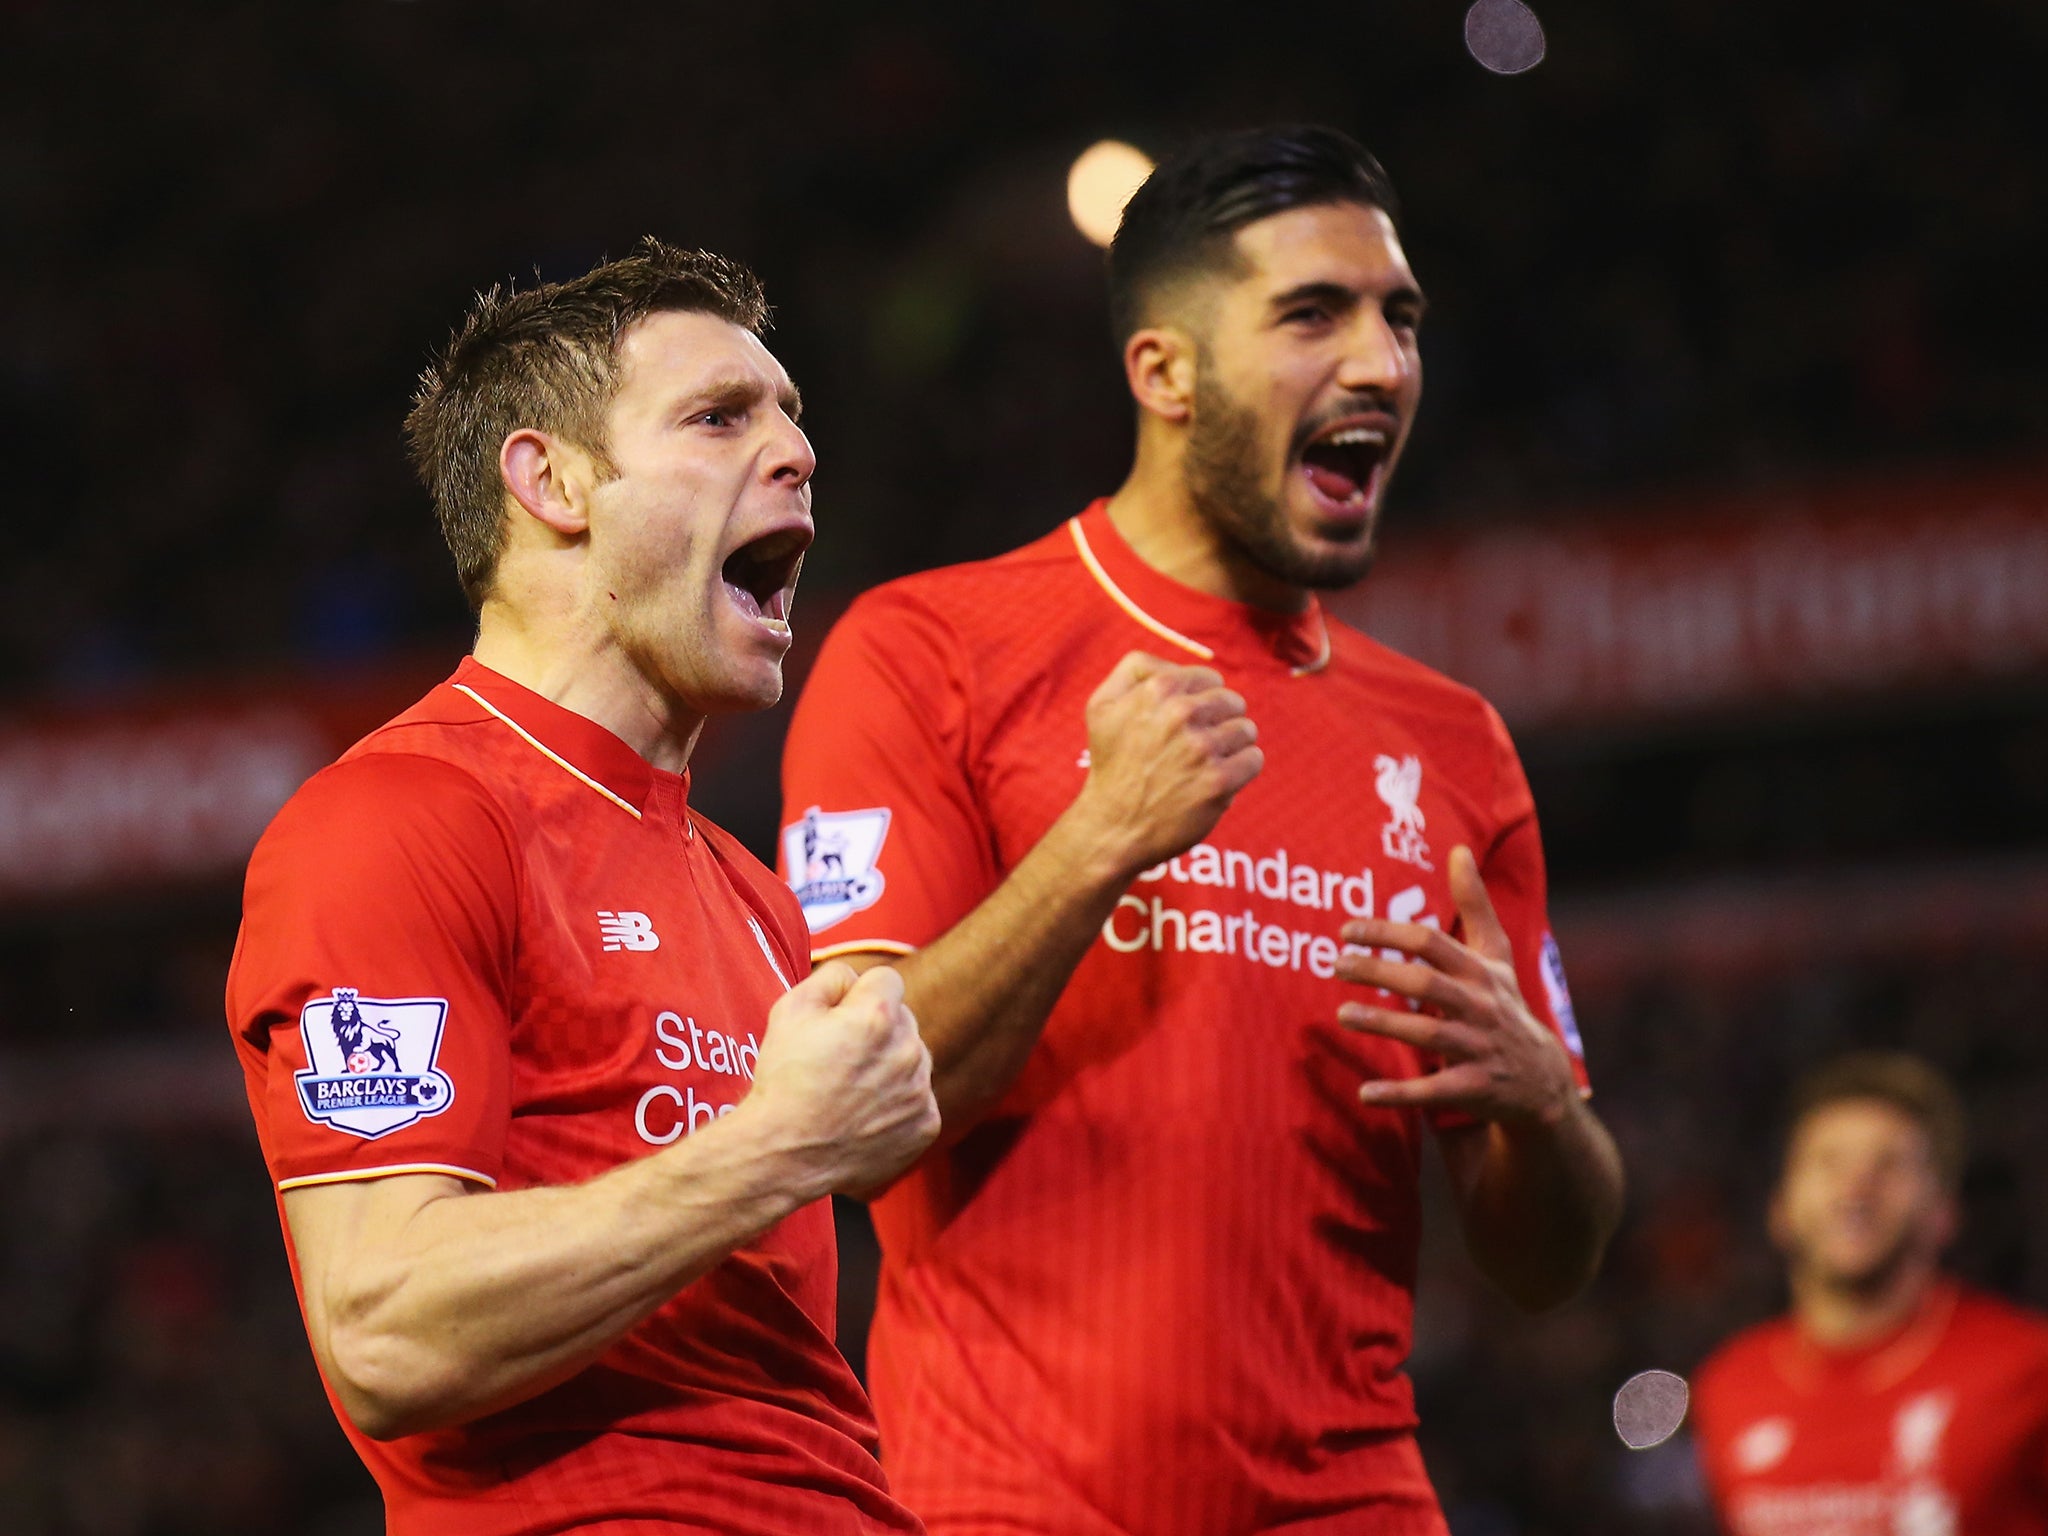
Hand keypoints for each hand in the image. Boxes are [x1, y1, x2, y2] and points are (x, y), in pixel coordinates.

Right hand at [747, 962, 940, 1196]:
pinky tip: (864, 1116)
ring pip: (913, 1059)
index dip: (859, 994)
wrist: (785, 1156)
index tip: (841, 1018)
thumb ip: (830, 977)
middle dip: (877, 1029)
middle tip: (840, 1058)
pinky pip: (918, 1099)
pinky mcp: (926, 1124)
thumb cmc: (784, 1081)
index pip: (887, 978)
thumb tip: (853, 978)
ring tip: (850, 1090)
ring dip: (890, 1066)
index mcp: (878, 1015)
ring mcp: (920, 1090)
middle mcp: (908, 1050)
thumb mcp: (789, 1010)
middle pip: (903, 1019)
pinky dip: (897, 1105)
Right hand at [1072, 651, 1263, 875]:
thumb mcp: (1102, 705)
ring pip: (1246, 729)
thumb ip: (1134, 670)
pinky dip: (1242, 769)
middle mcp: (1180, 714)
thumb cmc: (1111, 764)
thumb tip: (1177, 664)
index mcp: (1157, 689)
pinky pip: (1254, 759)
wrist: (1113, 826)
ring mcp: (1201, 748)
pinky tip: (1218, 779)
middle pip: (1232, 702)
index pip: (1210, 679)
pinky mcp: (1217, 782)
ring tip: (1208, 764)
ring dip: (1232, 746)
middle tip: (1198, 746)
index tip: (1189, 723)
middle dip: (1220, 722)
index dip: (1203, 701)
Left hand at [1333, 846, 1576, 1125]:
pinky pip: (1433, 1090)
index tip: (1345, 931)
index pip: (1431, 944)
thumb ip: (1474, 904)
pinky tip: (1364, 1092)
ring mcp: (1477, 1048)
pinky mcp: (1473, 1088)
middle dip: (1379, 972)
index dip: (1388, 933)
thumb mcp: (1496, 955)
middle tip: (1334, 966)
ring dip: (1384, 1023)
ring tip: (1342, 1014)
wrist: (1542, 1078)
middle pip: (1426, 983)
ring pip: (1428, 1033)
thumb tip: (1459, 849)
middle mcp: (1480, 1007)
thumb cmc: (1506, 1006)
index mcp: (1480, 972)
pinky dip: (1400, 1093)